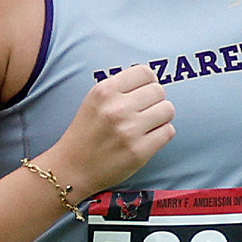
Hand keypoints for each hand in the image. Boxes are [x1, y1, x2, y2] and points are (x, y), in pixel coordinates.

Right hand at [44, 65, 174, 199]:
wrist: (72, 168)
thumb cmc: (85, 134)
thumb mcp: (93, 101)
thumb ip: (119, 88)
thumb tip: (151, 81)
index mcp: (104, 91)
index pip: (145, 72)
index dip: (148, 82)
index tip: (145, 91)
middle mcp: (117, 108)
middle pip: (159, 90)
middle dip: (155, 100)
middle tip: (145, 111)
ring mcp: (129, 130)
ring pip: (167, 109)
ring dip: (161, 116)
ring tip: (149, 124)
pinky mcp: (139, 151)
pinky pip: (168, 131)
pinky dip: (162, 133)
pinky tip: (149, 137)